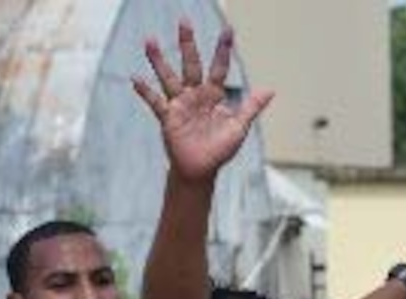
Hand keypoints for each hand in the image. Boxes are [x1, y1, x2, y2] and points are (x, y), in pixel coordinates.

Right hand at [131, 23, 272, 184]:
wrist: (201, 170)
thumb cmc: (219, 149)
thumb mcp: (238, 128)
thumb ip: (251, 107)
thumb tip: (270, 90)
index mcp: (213, 95)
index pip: (219, 68)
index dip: (223, 51)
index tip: (228, 31)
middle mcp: (195, 94)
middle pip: (191, 64)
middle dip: (188, 44)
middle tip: (184, 21)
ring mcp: (180, 104)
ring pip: (169, 77)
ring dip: (159, 60)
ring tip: (150, 41)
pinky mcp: (168, 117)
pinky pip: (156, 102)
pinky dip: (145, 92)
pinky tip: (135, 79)